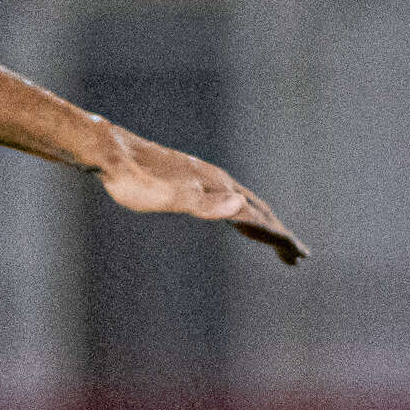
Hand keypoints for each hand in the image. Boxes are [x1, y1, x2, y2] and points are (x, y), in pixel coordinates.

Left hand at [98, 132, 306, 263]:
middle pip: (258, 210)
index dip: (279, 237)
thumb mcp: (167, 198)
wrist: (109, 153)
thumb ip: (204, 204)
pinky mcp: (191, 181)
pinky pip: (228, 201)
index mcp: (216, 186)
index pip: (257, 216)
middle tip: (299, 256)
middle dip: (279, 235)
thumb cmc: (133, 179)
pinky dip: (243, 216)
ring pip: (244, 205)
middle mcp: (216, 181)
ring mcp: (204, 180)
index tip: (300, 254)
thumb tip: (241, 206)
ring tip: (276, 242)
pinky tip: (237, 219)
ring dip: (263, 225)